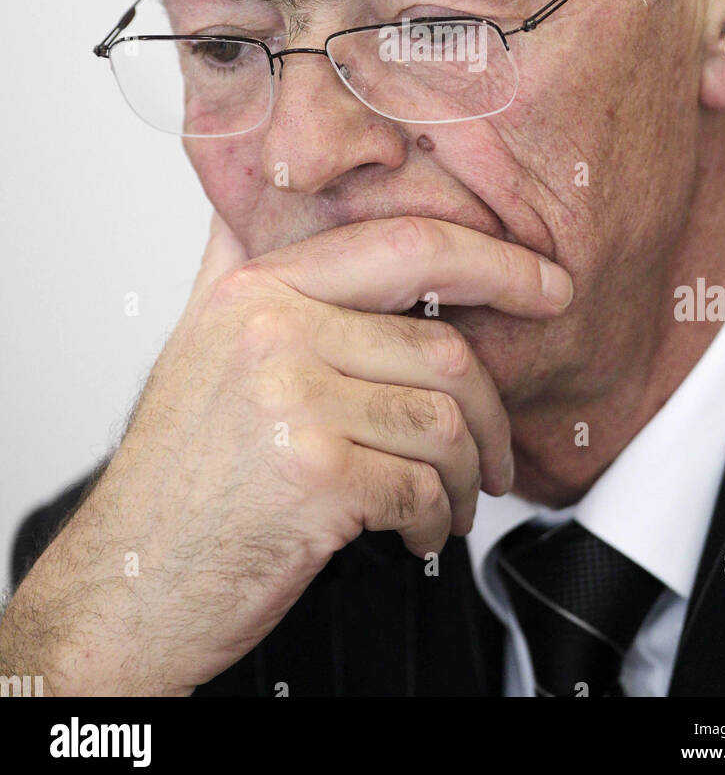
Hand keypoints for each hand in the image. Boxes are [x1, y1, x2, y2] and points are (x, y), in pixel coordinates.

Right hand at [2, 212, 572, 695]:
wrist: (126, 582)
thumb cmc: (177, 472)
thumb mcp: (199, 344)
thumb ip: (237, 261)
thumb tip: (266, 192)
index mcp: (257, 289)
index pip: (407, 247)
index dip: (496, 263)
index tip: (548, 288)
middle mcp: (272, 330)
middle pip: (443, 349)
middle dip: (492, 414)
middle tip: (498, 454)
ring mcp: (291, 399)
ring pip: (445, 423)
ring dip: (469, 478)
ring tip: (451, 502)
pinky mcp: (313, 475)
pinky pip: (425, 486)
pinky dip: (438, 519)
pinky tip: (417, 531)